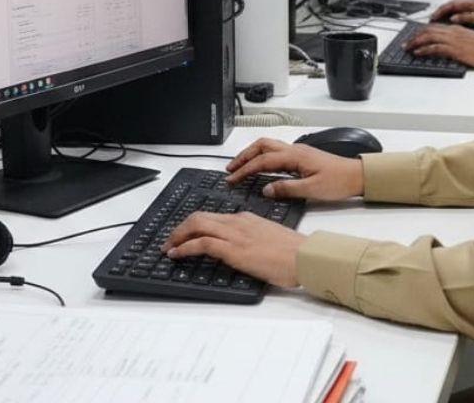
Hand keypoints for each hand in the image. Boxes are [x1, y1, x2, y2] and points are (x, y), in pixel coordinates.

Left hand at [163, 212, 303, 287]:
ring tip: (168, 248)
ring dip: (177, 236)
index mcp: (246, 218)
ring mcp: (235, 234)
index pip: (213, 216)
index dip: (194, 225)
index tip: (185, 234)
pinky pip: (202, 243)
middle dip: (180, 228)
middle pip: (199, 217)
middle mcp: (238, 222)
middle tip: (170, 240)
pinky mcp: (234, 249)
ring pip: (196, 225)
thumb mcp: (269, 239)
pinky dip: (185, 247)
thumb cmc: (293, 253)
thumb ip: (251, 239)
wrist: (305, 257)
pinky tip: (177, 254)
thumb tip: (240, 250)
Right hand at [226, 138, 363, 199]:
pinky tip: (261, 168)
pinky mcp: (301, 156)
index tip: (232, 178)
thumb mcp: (311, 190)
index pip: (262, 161)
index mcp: (294, 156)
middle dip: (243, 156)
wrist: (357, 175)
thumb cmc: (338, 181)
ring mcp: (297, 151)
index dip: (244, 169)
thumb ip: (286, 189)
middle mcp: (294, 150)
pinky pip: (276, 152)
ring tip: (240, 166)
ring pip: (268, 146)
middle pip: (261, 146)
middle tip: (230, 168)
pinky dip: (263, 157)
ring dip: (252, 154)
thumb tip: (265, 189)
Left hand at [404, 23, 473, 68]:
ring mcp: (454, 40)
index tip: (414, 37)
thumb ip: (458, 39)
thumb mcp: (469, 40)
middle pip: (429, 30)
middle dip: (415, 36)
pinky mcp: (455, 49)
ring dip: (416, 42)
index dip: (422, 32)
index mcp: (457, 28)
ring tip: (408, 47)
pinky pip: (436, 47)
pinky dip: (425, 49)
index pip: (435, 27)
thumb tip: (447, 45)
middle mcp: (453, 31)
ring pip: (429, 37)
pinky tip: (418, 52)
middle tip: (406, 43)